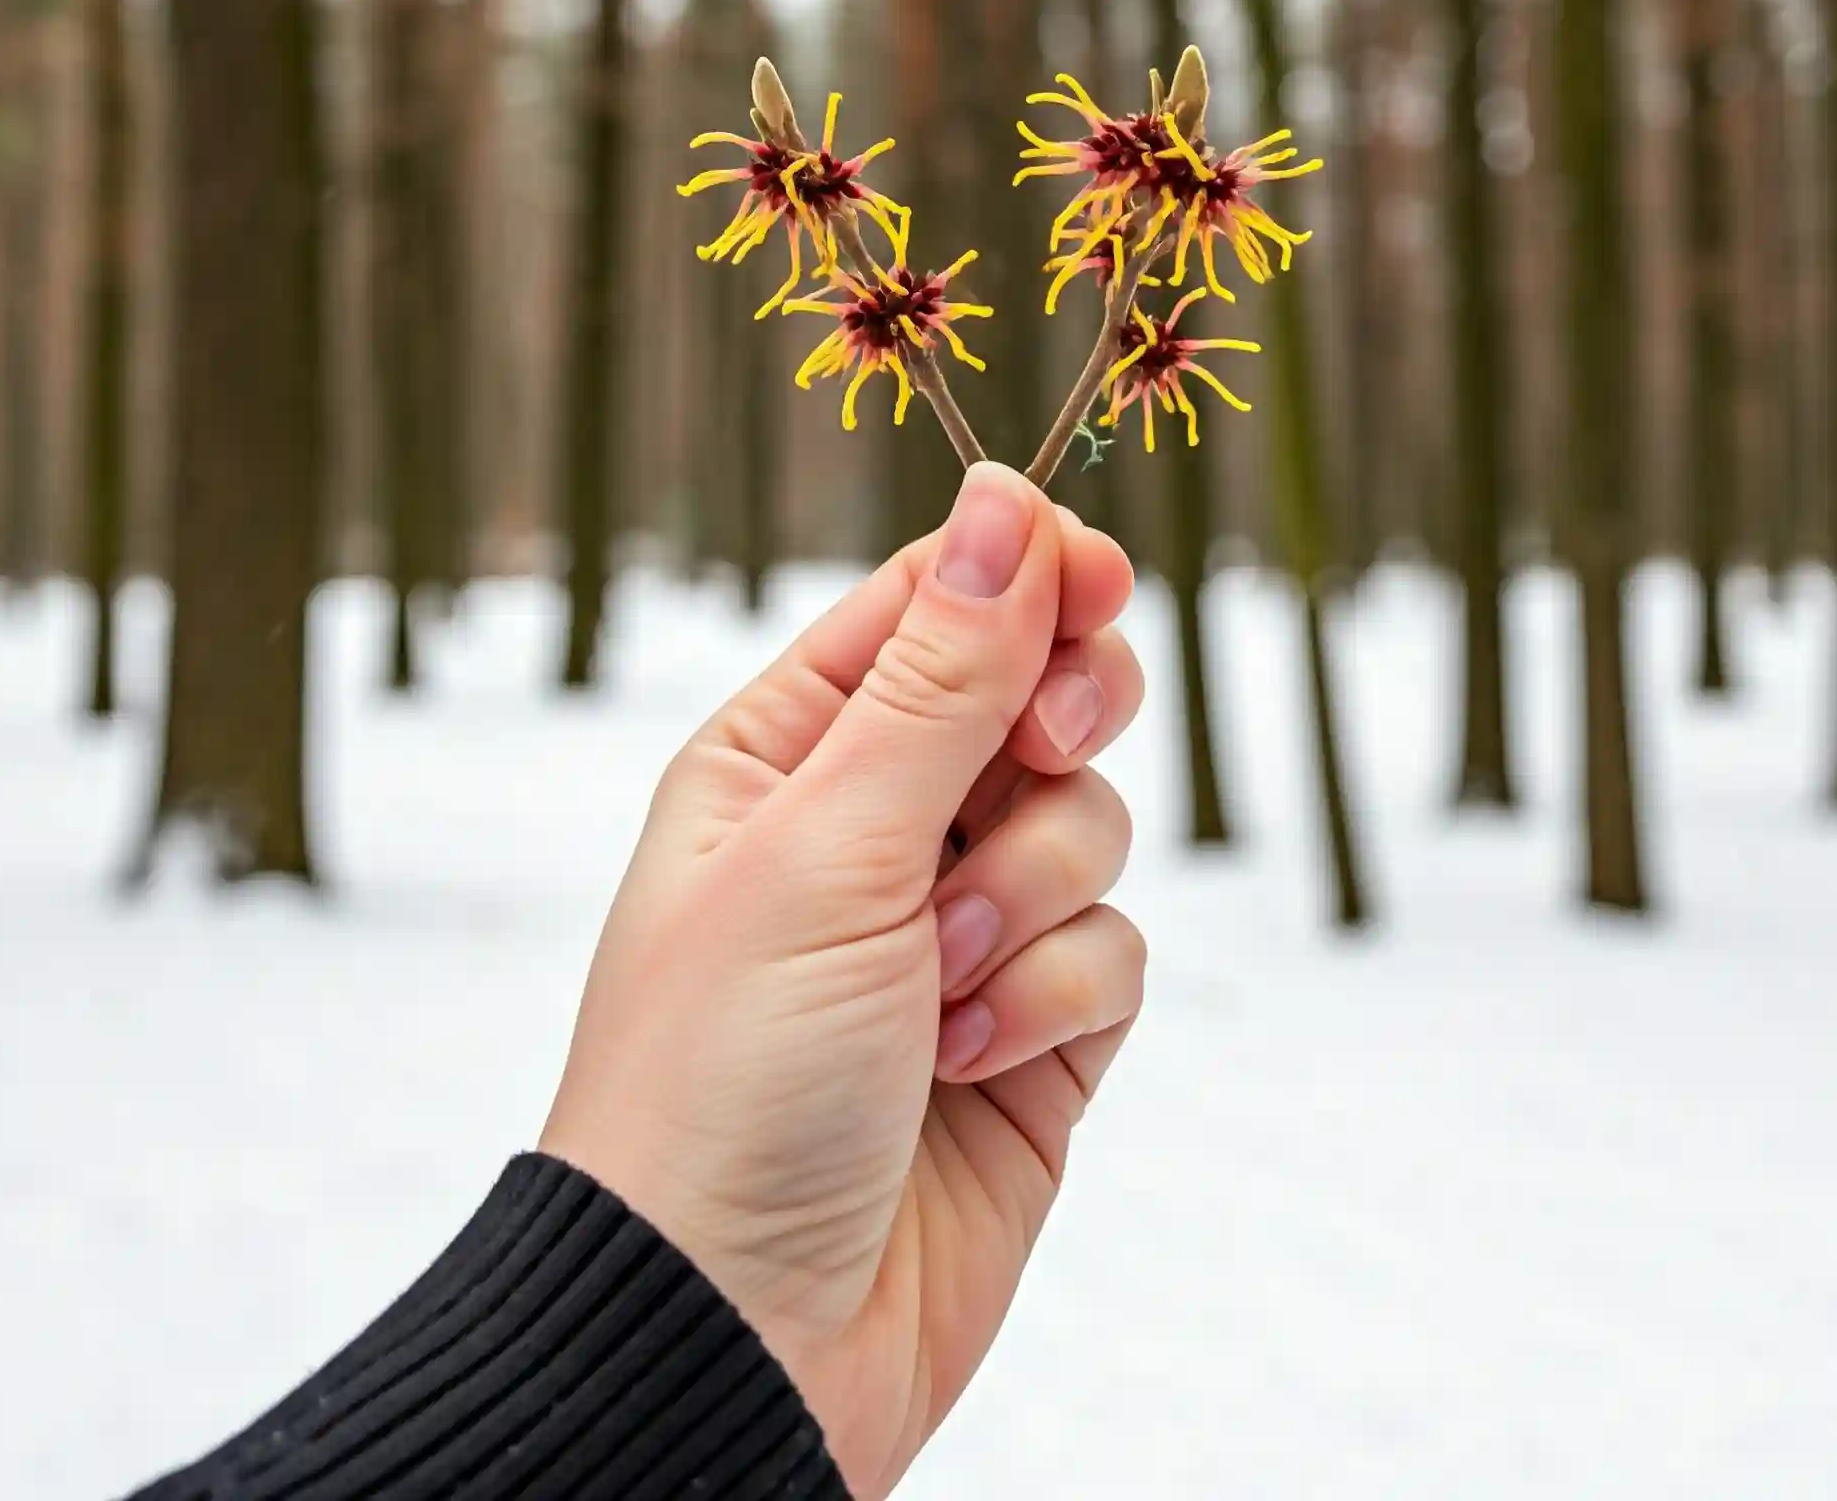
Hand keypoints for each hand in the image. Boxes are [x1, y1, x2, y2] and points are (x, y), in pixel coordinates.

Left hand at [541, 463, 1146, 1496]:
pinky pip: (1115, 953)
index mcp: (790, 755)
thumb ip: (942, 675)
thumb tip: (1005, 501)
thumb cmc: (721, 1079)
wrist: (732, 1335)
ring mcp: (960, 934)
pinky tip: (974, 1063)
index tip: (1094, 580)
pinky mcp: (1032, 1036)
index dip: (1025, 575)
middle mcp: (878, 830)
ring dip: (1033, 899)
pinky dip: (1059, 999)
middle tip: (1037, 753)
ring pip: (1089, 827)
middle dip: (1055, 727)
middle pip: (1037, 698)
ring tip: (940, 987)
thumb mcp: (826, 844)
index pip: (934, 606)